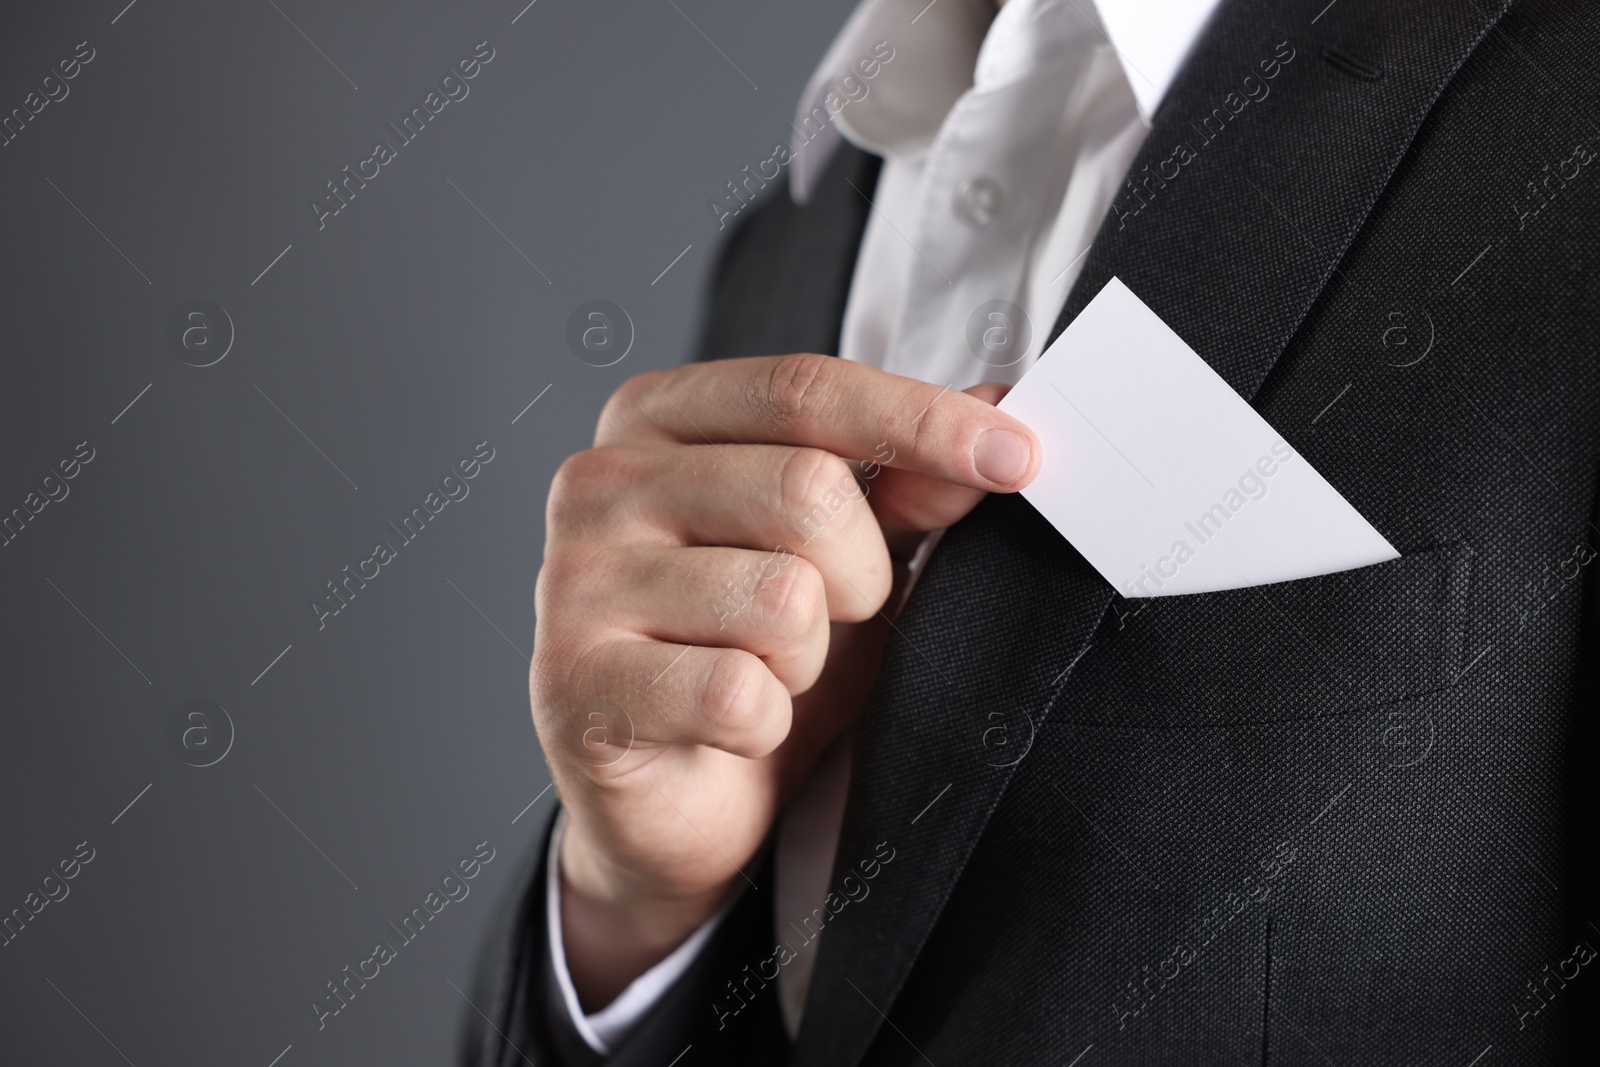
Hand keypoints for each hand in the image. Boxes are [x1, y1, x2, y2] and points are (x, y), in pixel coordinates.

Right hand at [530, 353, 1039, 1008]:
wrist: (672, 805)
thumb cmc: (752, 657)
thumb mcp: (844, 560)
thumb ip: (906, 485)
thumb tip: (997, 410)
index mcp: (655, 419)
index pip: (803, 389)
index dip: (922, 419)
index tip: (1021, 456)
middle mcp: (598, 481)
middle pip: (804, 489)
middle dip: (862, 575)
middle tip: (837, 619)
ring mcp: (573, 584)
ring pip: (781, 598)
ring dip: (809, 659)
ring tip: (768, 675)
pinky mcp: (576, 688)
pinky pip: (738, 693)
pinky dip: (767, 724)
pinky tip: (732, 729)